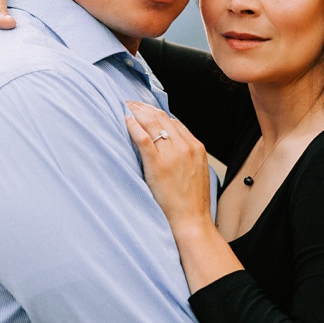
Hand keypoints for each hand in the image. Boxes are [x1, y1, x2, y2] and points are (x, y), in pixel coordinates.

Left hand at [124, 102, 212, 231]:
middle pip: (163, 119)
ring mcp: (172, 155)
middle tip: (132, 102)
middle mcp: (186, 147)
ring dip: (138, 113)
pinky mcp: (158, 165)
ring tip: (127, 107)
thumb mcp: (195, 171)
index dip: (158, 113)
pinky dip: (134, 127)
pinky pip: (144, 139)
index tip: (147, 109)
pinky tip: (127, 121)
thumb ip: (185, 155)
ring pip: (153, 125)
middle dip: (146, 108)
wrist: (192, 219)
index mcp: (196, 147)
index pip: (175, 122)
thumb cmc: (192, 201)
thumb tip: (169, 144)